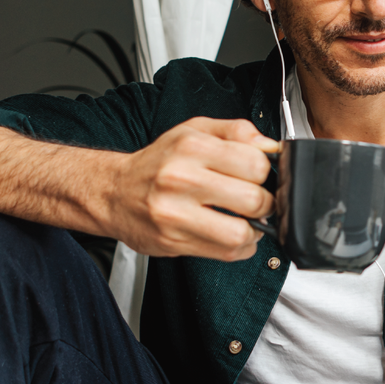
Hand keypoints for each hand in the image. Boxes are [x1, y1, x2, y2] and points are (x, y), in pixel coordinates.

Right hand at [107, 117, 278, 260]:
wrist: (113, 192)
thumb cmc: (159, 162)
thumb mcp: (195, 130)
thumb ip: (237, 132)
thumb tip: (271, 146)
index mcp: (192, 147)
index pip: (256, 163)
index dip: (267, 172)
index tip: (260, 176)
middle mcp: (181, 179)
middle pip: (253, 200)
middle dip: (265, 203)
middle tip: (257, 200)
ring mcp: (175, 214)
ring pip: (240, 233)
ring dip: (254, 230)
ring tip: (247, 220)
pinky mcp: (173, 241)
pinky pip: (225, 252)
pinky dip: (239, 246)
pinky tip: (231, 233)